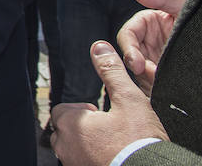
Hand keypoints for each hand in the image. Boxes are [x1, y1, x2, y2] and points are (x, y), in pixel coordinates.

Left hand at [51, 41, 167, 164]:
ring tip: (111, 143)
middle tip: (106, 128)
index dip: (81, 109)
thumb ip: (111, 72)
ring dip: (86, 144)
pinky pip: (81, 163)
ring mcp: (74, 164)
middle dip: (82, 127)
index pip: (62, 110)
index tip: (99, 112)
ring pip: (71, 149)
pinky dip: (91, 158)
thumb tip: (99, 48)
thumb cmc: (140, 141)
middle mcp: (66, 147)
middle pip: (64, 130)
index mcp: (70, 125)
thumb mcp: (129, 99)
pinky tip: (112, 156)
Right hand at [116, 0, 185, 94]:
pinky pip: (153, 83)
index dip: (129, 49)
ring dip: (149, 79)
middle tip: (152, 77)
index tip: (136, 63)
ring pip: (141, 72)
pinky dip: (157, 87)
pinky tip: (166, 88)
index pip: (127, 36)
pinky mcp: (164, 75)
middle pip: (131, 56)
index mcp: (146, 24)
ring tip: (163, 83)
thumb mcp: (182, 8)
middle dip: (139, 68)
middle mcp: (146, 42)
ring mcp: (154, 59)